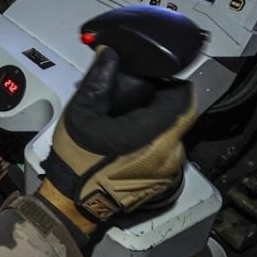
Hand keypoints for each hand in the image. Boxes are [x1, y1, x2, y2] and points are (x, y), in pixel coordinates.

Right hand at [36, 49, 194, 239]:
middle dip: (160, 103)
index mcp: (152, 134)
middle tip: (134, 100)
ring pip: (174, 133)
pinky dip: (155, 143)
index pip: (182, 97)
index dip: (171, 82)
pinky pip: (169, 151)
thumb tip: (110, 52)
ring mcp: (171, 170)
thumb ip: (99, 80)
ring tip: (129, 123)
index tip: (154, 77)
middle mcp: (170, 152)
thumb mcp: (81, 113)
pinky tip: (131, 144)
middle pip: (178, 114)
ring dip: (158, 124)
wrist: (73, 204)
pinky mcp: (166, 181)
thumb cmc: (77, 161)